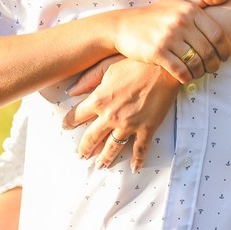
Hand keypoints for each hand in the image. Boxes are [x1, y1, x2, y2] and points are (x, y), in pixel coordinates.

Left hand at [63, 57, 180, 170]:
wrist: (164, 66)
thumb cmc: (135, 62)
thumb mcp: (107, 66)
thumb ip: (87, 79)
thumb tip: (70, 91)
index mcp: (99, 99)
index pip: (77, 116)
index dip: (69, 122)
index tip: (66, 127)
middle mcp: (110, 116)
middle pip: (92, 138)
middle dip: (85, 149)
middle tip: (82, 155)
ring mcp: (129, 125)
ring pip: (113, 148)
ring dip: (105, 159)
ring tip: (101, 165)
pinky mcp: (147, 128)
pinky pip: (140, 150)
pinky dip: (137, 160)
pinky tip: (134, 168)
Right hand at [111, 0, 230, 83]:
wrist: (124, 26)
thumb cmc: (156, 14)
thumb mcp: (179, 1)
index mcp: (189, 10)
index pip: (218, 34)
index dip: (226, 49)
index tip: (225, 57)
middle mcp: (180, 22)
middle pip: (209, 51)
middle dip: (214, 64)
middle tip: (213, 68)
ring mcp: (168, 38)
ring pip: (196, 63)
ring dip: (201, 72)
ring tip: (200, 72)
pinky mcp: (157, 53)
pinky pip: (181, 71)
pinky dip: (187, 77)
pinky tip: (186, 77)